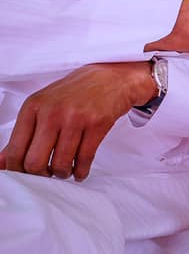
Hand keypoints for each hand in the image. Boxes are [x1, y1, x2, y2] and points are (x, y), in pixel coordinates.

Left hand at [0, 62, 156, 180]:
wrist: (112, 77)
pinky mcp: (97, 124)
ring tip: (65, 170)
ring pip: (61, 164)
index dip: (19, 170)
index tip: (27, 173)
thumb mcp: (43, 106)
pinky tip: (80, 170)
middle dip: (41, 175)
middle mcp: (52, 112)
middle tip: (47, 174)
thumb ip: (22, 134)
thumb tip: (1, 163)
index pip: (15, 151)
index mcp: (33, 107)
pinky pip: (84, 159)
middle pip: (35, 162)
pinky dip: (81, 171)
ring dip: (63, 174)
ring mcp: (76, 118)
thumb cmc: (76, 93)